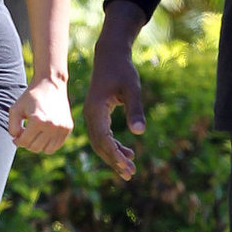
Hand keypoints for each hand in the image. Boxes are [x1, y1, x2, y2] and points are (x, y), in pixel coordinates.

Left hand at [7, 76, 72, 153]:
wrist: (50, 83)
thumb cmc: (30, 96)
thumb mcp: (15, 109)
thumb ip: (12, 127)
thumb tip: (17, 140)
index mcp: (37, 120)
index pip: (24, 142)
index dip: (17, 141)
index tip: (16, 136)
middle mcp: (51, 125)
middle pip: (35, 147)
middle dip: (27, 143)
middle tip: (25, 134)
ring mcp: (61, 127)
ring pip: (46, 150)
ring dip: (38, 145)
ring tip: (34, 135)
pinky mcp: (68, 127)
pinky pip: (56, 146)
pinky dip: (49, 144)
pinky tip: (44, 134)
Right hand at [84, 39, 145, 181]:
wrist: (111, 56)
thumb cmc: (122, 70)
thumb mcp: (132, 88)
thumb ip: (135, 110)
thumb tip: (140, 132)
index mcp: (96, 110)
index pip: (102, 139)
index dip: (114, 155)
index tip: (127, 167)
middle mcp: (91, 115)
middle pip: (99, 144)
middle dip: (114, 160)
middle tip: (130, 174)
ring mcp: (93, 115)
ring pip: (100, 142)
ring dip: (114, 156)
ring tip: (130, 169)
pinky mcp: (98, 114)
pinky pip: (103, 135)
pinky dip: (114, 146)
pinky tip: (128, 153)